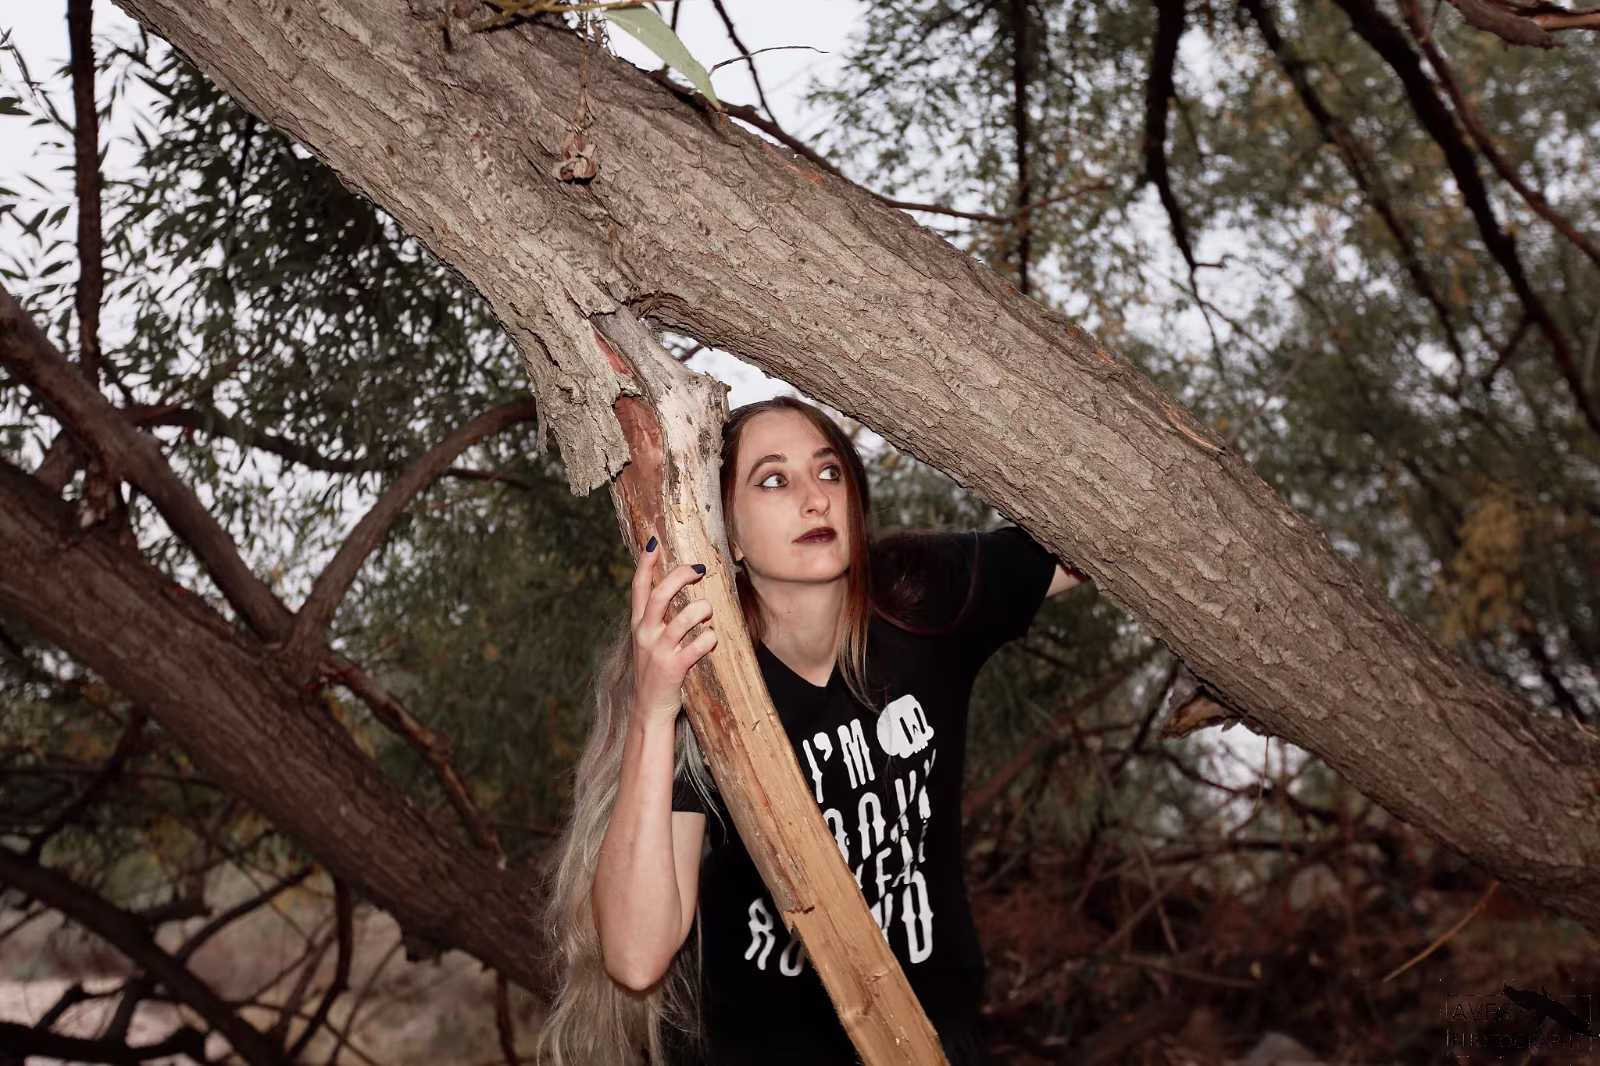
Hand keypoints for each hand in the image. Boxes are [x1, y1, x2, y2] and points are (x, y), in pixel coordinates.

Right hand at [629, 541, 716, 725]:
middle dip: (680, 577)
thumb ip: (658, 620)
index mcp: (639, 625)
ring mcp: (657, 651)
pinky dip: (707, 640)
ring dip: (700, 610)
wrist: (648, 711)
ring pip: (681, 620)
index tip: (653, 542)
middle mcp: (645, 634)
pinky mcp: (672, 668)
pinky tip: (712, 640)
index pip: (639, 588)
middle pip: (660, 595)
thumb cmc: (655, 673)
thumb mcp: (649, 643)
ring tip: (708, 610)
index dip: (645, 564)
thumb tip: (677, 591)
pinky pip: (695, 647)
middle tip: (699, 569)